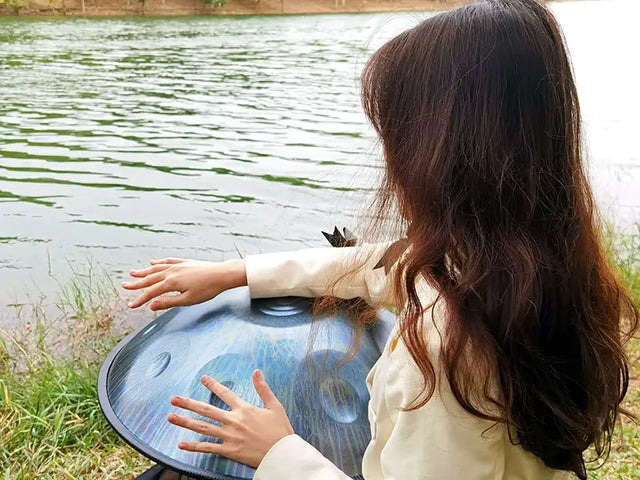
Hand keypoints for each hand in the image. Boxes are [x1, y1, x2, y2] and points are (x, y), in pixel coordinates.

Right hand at [122, 257, 246, 310]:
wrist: (222, 274)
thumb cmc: (207, 290)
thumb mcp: (188, 300)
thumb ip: (168, 302)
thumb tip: (151, 306)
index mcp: (171, 283)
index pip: (150, 292)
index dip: (139, 300)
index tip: (130, 306)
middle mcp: (171, 272)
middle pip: (150, 278)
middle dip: (136, 283)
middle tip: (124, 285)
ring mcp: (178, 265)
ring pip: (156, 268)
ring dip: (144, 271)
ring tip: (133, 273)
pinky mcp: (185, 262)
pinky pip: (167, 262)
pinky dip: (159, 262)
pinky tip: (153, 262)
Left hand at [167, 371, 293, 467]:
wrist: (282, 454)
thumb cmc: (280, 430)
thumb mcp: (275, 406)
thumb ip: (263, 388)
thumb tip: (256, 371)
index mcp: (244, 408)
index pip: (224, 393)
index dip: (212, 385)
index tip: (202, 378)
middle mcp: (233, 421)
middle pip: (206, 409)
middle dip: (188, 403)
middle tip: (173, 399)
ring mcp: (229, 436)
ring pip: (202, 427)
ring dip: (185, 422)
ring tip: (170, 417)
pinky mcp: (229, 450)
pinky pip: (207, 448)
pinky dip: (193, 446)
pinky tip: (181, 444)